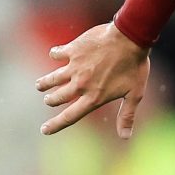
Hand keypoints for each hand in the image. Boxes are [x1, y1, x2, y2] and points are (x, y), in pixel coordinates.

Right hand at [36, 22, 150, 137]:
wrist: (130, 38)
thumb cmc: (135, 66)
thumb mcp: (135, 94)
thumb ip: (126, 115)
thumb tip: (125, 137)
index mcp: (94, 97)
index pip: (70, 116)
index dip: (56, 125)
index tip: (44, 130)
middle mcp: (81, 85)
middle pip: (58, 97)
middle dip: (51, 100)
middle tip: (48, 99)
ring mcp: (75, 67)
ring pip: (52, 78)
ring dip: (45, 83)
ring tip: (40, 85)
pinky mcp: (73, 50)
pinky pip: (57, 54)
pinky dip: (54, 54)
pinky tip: (55, 53)